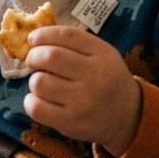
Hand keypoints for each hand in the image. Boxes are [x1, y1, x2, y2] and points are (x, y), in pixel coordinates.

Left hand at [23, 26, 141, 157]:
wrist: (128, 117)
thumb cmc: (106, 79)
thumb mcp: (102, 55)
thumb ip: (74, 43)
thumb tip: (34, 38)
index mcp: (102, 55)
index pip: (67, 36)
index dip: (44, 34)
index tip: (33, 39)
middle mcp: (94, 76)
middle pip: (50, 57)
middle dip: (34, 56)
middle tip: (33, 61)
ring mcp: (82, 102)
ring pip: (39, 82)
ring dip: (34, 80)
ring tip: (42, 83)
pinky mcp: (71, 123)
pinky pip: (36, 108)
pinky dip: (30, 101)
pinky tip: (39, 99)